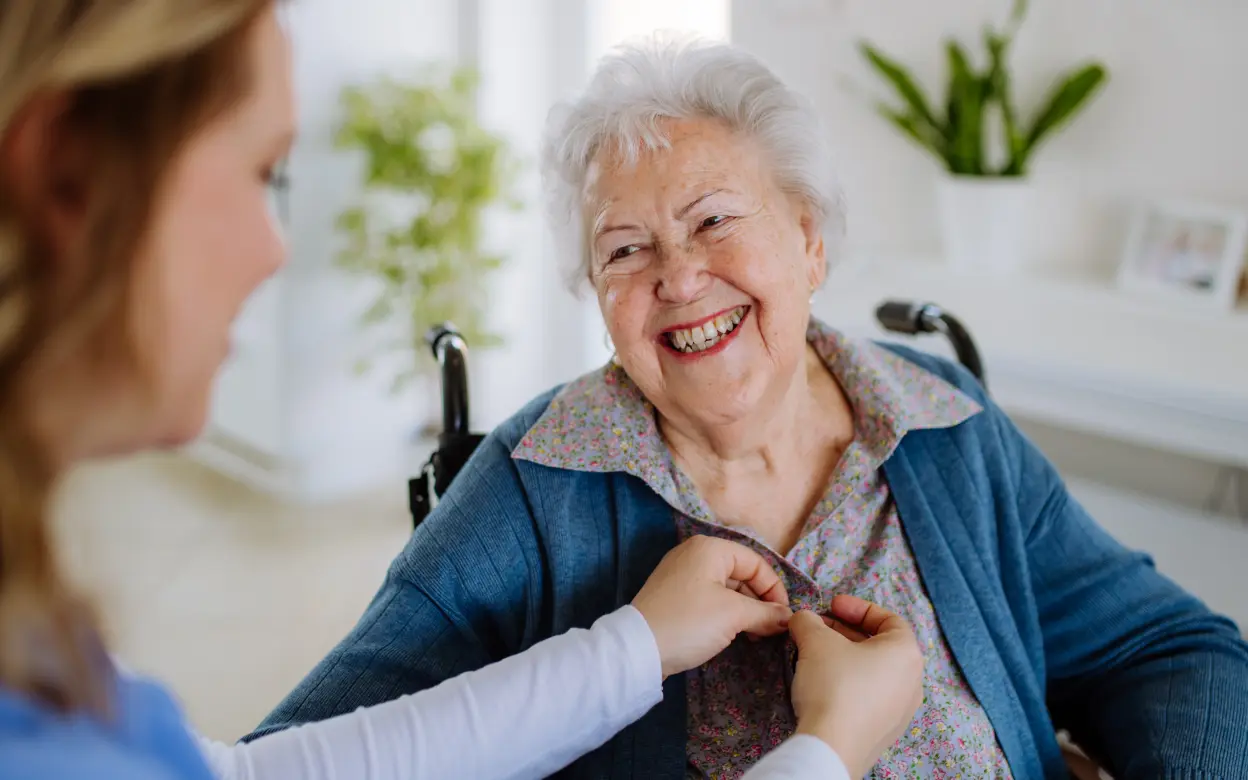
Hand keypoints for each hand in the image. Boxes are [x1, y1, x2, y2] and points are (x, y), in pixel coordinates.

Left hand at [632, 535, 791, 678]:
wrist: (638, 648)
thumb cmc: (690, 622)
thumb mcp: (734, 615)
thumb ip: (766, 613)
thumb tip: (788, 617)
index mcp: (709, 548)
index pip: (756, 563)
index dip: (774, 589)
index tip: (784, 617)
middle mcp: (694, 554)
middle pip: (741, 574)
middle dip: (760, 602)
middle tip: (772, 630)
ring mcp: (681, 575)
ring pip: (726, 588)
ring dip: (745, 610)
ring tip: (755, 636)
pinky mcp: (673, 596)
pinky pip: (709, 598)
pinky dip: (725, 613)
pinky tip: (733, 633)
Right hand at [788, 595, 924, 778]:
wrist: (832, 747)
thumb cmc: (833, 686)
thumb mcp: (815, 640)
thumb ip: (808, 621)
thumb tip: (803, 619)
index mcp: (907, 653)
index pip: (888, 618)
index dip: (857, 607)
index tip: (831, 606)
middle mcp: (913, 682)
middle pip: (880, 645)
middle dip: (845, 632)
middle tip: (818, 628)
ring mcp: (901, 710)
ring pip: (874, 672)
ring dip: (845, 657)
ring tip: (815, 656)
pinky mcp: (885, 731)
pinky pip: (870, 697)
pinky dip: (850, 683)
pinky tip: (823, 686)